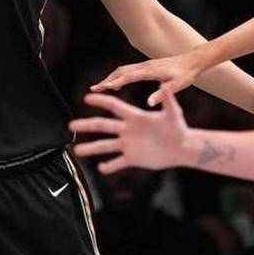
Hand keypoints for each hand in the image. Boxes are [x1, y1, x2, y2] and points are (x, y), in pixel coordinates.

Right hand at [70, 88, 189, 173]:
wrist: (182, 147)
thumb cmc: (178, 128)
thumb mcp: (173, 114)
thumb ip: (168, 101)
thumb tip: (166, 86)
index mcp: (135, 116)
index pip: (114, 106)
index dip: (101, 101)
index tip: (87, 97)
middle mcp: (128, 129)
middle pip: (104, 125)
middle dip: (87, 125)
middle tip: (71, 125)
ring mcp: (128, 144)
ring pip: (106, 146)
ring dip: (91, 148)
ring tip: (76, 151)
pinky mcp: (133, 158)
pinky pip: (118, 162)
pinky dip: (109, 166)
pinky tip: (100, 168)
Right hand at [91, 49, 204, 106]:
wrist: (192, 61)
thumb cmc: (186, 74)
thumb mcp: (177, 85)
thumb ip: (163, 94)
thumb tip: (149, 103)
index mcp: (151, 71)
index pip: (129, 77)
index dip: (115, 82)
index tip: (103, 88)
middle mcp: (145, 66)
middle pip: (121, 72)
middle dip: (107, 80)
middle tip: (94, 89)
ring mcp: (145, 65)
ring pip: (123, 70)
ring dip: (111, 77)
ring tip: (99, 87)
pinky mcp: (146, 67)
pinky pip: (128, 71)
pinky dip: (118, 76)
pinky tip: (117, 84)